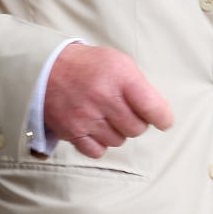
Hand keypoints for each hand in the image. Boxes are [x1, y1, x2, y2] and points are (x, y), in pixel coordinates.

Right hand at [43, 44, 172, 158]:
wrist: (47, 69)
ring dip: (118, 132)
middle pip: (137, 129)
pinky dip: (100, 143)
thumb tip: (157, 112)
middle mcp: (104, 98)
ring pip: (119, 141)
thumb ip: (139, 85)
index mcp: (121, 78)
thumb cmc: (89, 65)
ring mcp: (87, 117)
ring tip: (108, 116)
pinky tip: (96, 129)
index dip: (163, 118)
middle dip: (137, 123)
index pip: (152, 107)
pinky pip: (98, 151)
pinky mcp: (72, 132)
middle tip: (127, 112)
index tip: (164, 121)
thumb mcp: (119, 62)